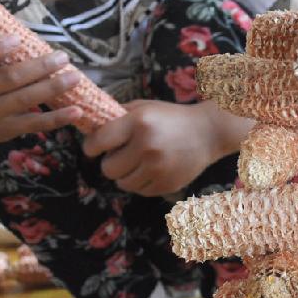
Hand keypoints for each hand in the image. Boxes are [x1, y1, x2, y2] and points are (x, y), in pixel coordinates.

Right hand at [0, 35, 83, 153]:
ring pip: (25, 99)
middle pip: (10, 78)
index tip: (17, 38)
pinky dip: (58, 118)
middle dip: (39, 67)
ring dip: (53, 87)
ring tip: (75, 77)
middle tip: (62, 57)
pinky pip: (36, 123)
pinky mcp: (9, 129)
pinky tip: (76, 111)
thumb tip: (30, 33)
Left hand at [83, 100, 219, 196]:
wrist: (208, 132)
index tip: (94, 148)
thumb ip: (118, 115)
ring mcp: (158, 168)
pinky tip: (152, 169)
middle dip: (111, 162)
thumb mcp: (145, 107)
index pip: (98, 142)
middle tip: (121, 155)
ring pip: (122, 183)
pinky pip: (139, 191)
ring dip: (125, 174)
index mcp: (138, 122)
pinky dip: (141, 182)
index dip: (91, 147)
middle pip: (108, 168)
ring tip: (137, 162)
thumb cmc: (171, 117)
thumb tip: (89, 125)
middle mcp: (147, 146)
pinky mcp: (167, 184)